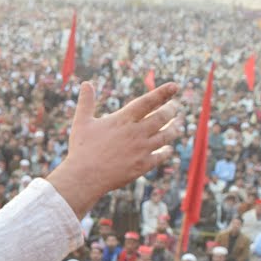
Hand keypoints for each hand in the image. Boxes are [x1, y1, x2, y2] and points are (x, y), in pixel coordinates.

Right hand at [49, 81, 181, 217]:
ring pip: (166, 135)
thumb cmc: (81, 149)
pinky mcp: (143, 165)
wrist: (85, 177)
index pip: (148, 101)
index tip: (174, 86)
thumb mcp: (82, 122)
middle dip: (172, 109)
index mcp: (123, 119)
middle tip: (175, 106)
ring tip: (178, 124)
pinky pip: (161, 156)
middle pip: (162, 116)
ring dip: (174, 128)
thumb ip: (86, 102)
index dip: (163, 92)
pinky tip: (168, 149)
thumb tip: (86, 83)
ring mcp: (141, 149)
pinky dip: (167, 151)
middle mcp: (136, 132)